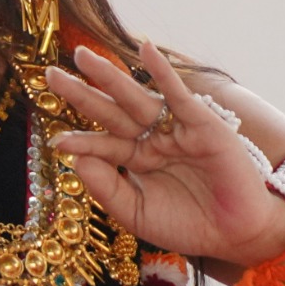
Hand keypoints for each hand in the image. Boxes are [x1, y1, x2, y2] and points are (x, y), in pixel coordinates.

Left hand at [46, 44, 284, 265]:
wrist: (235, 235)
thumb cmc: (189, 225)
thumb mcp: (136, 213)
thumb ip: (107, 188)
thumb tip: (76, 161)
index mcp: (138, 159)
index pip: (103, 143)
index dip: (80, 140)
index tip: (54, 139)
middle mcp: (153, 139)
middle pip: (111, 111)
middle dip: (81, 93)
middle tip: (49, 74)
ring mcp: (176, 129)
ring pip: (136, 98)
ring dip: (110, 76)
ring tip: (82, 57)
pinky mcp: (202, 124)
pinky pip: (178, 95)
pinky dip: (163, 72)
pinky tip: (145, 50)